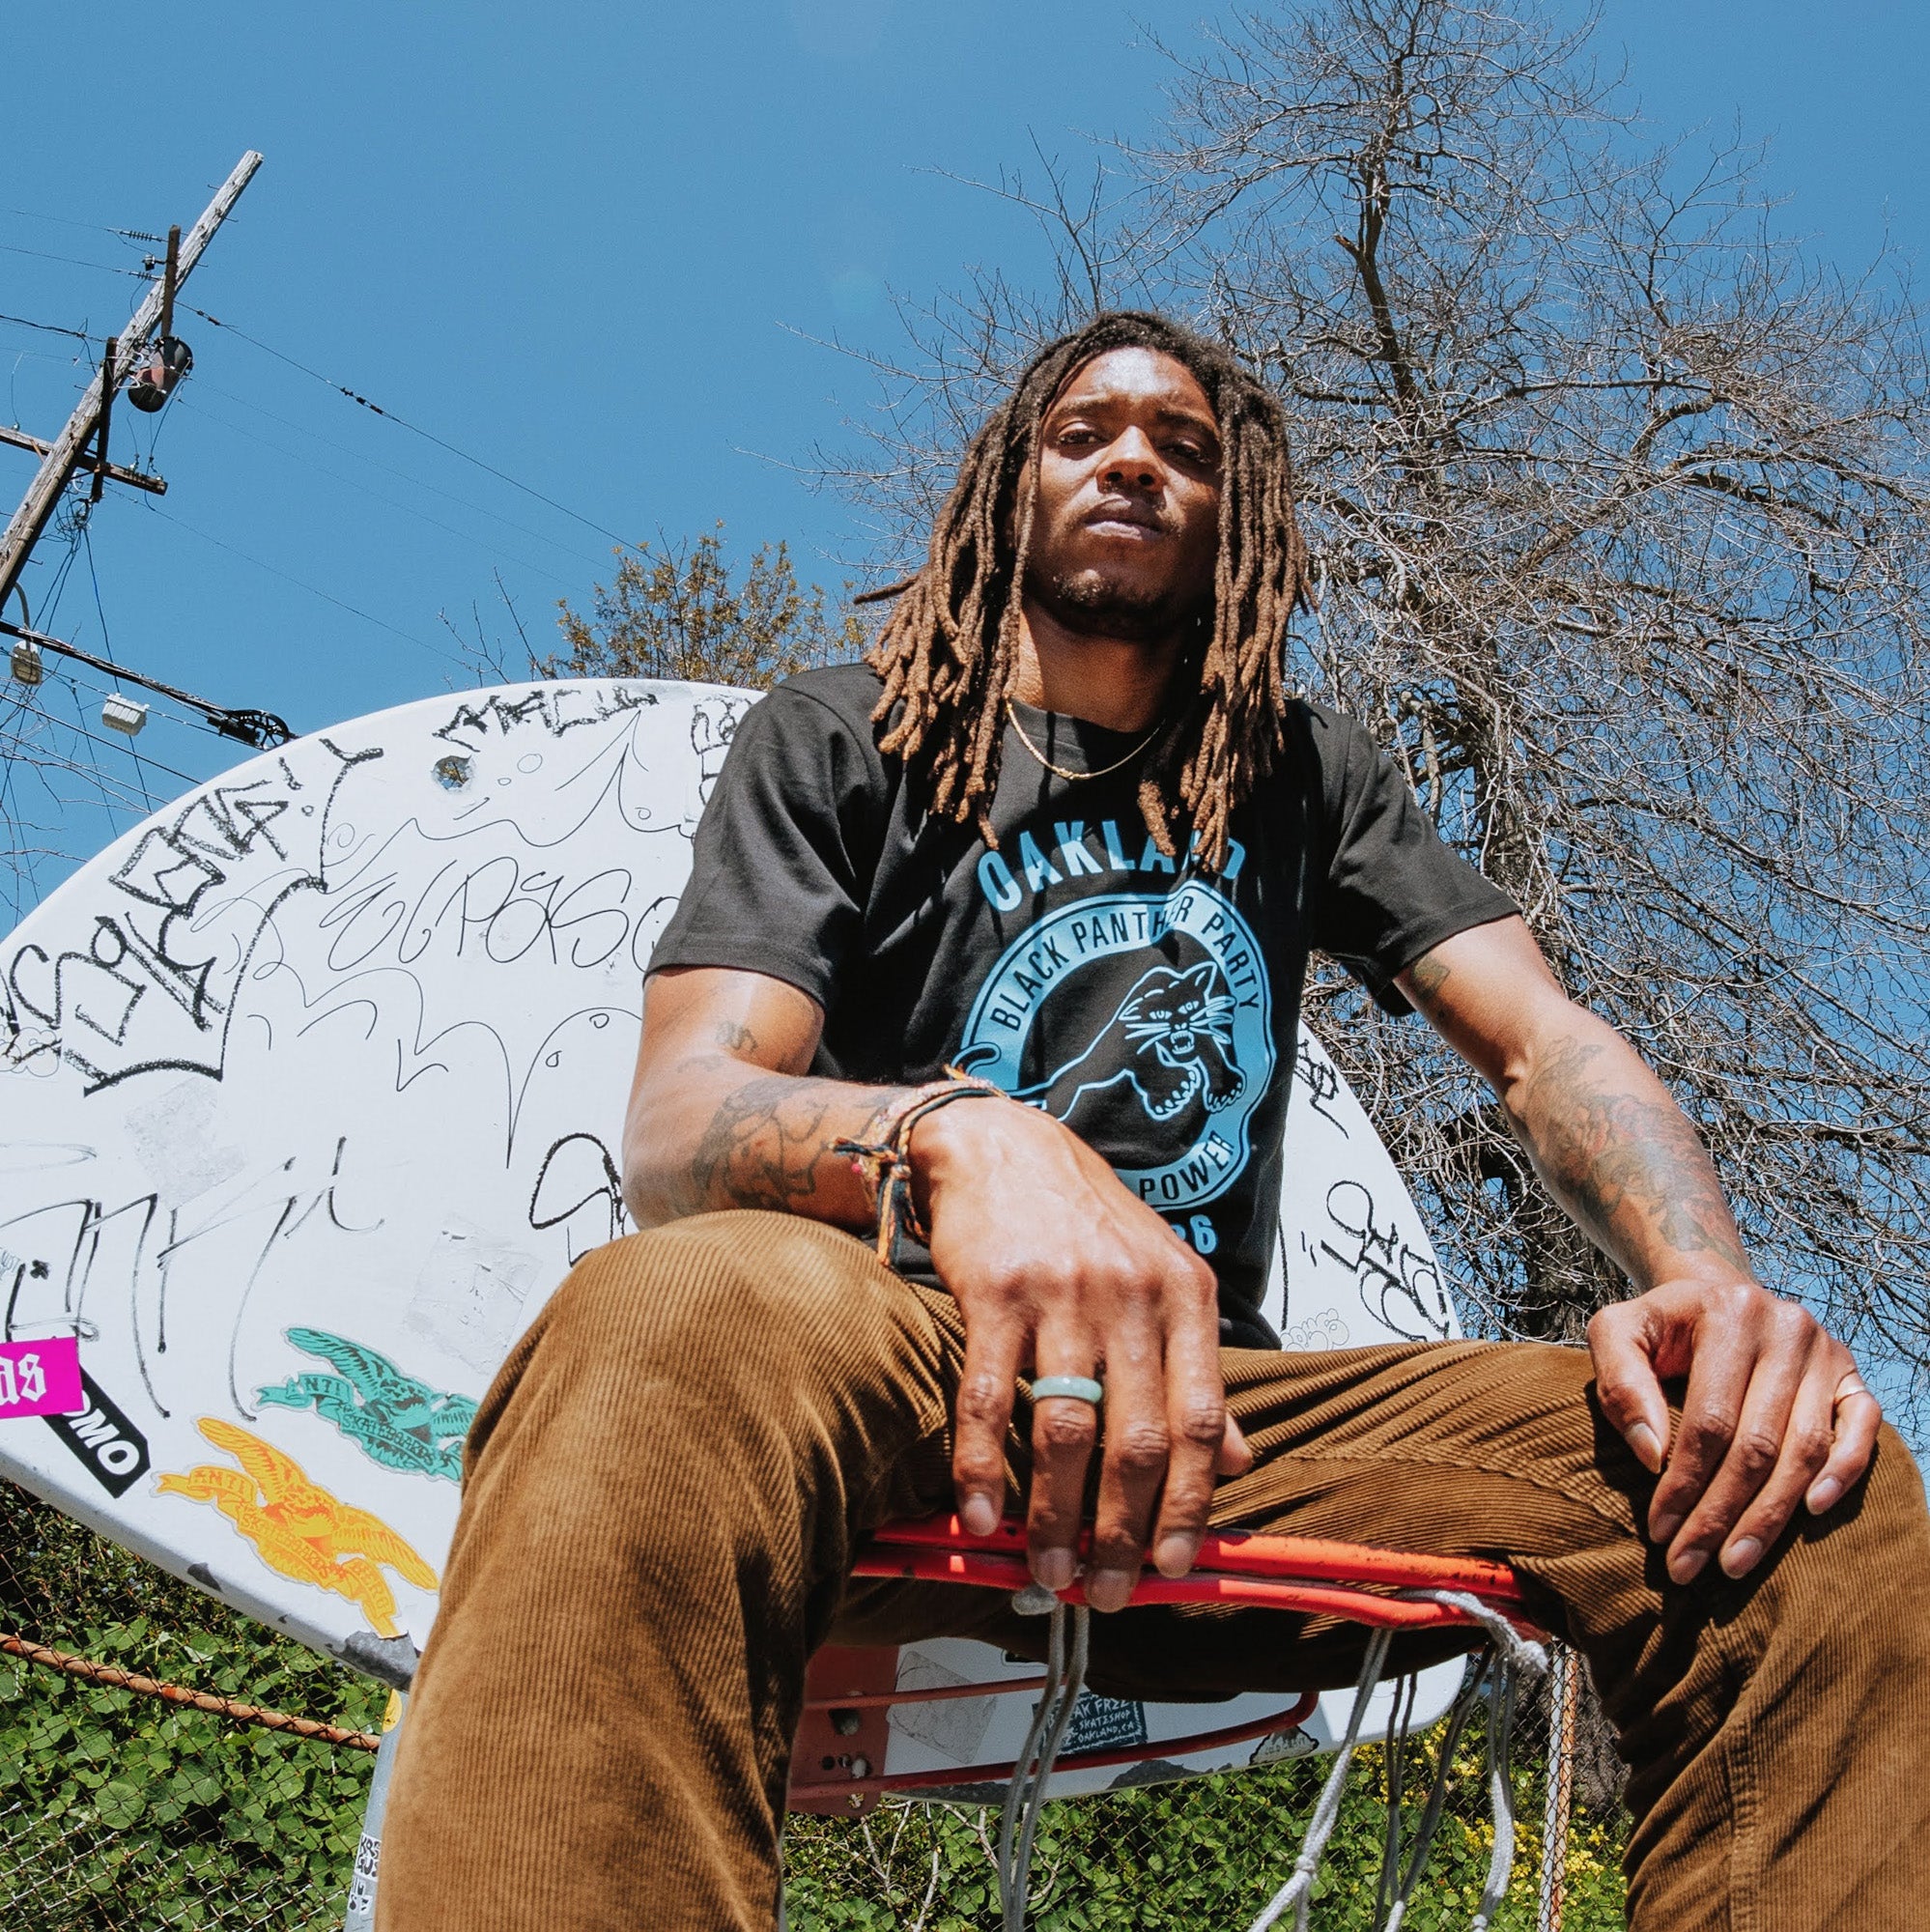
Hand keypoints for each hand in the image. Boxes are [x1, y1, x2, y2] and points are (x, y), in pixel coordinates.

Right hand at [911, 1096, 1250, 1610]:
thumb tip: (1241, 1460)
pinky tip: (980, 1516)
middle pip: (1138, 1437)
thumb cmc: (1087, 1223)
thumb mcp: (1163, 1279)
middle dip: (1126, 1530)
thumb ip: (1198, 1368)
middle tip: (1112, 1592)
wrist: (1003, 1146)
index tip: (1177, 1567)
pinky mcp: (994, 1291)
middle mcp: (1132, 1295)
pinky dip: (981, 1465)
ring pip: (1066, 1428)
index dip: (1191, 1503)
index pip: (1202, 1419)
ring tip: (1050, 1572)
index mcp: (1185, 1297)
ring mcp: (1062, 1293)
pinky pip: (987, 1396)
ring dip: (1056, 1514)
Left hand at [1587, 1277, 1880, 1582]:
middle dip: (1721, 1515)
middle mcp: (1786, 1329)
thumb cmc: (1659, 1327)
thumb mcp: (1617, 1333)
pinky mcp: (1851, 1374)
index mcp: (1728, 1315)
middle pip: (1758, 1445)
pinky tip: (1812, 1512)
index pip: (1709, 1420)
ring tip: (1734, 1563)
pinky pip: (1863, 1428)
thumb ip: (1620, 1384)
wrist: (1713, 1295)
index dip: (1684, 1483)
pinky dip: (1843, 1473)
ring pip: (1806, 1449)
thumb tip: (1652, 1456)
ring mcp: (1826, 1352)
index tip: (1659, 1531)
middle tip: (1689, 1565)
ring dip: (1771, 1516)